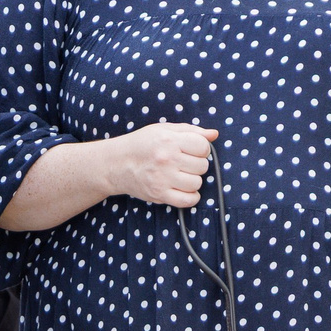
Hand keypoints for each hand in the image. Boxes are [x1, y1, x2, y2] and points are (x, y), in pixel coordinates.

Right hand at [100, 123, 216, 208]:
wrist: (116, 163)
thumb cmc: (141, 144)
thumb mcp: (164, 130)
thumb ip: (191, 131)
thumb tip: (214, 134)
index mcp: (169, 140)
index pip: (203, 146)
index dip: (201, 149)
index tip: (193, 150)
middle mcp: (167, 159)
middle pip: (202, 166)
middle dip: (196, 164)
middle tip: (184, 163)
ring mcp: (163, 178)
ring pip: (197, 183)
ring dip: (192, 180)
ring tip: (181, 175)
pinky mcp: (159, 194)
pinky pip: (188, 200)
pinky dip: (191, 197)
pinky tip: (184, 189)